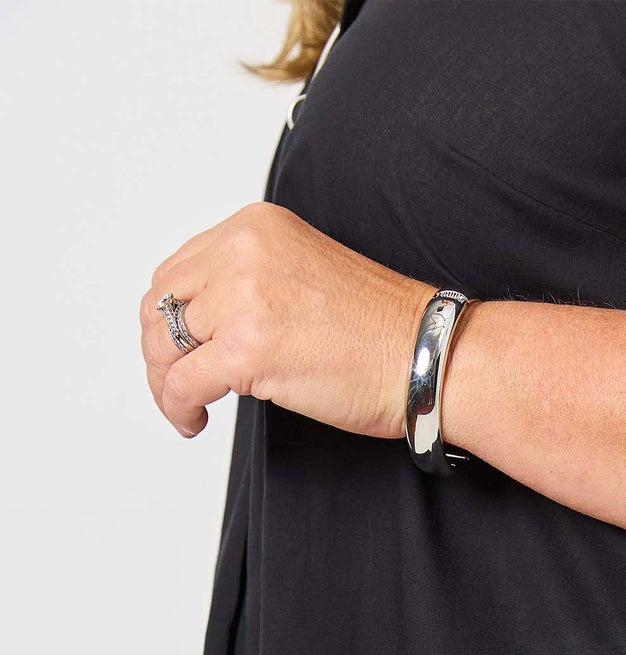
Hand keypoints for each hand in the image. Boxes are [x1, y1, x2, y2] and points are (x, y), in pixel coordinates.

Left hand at [140, 202, 433, 441]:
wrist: (429, 355)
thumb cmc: (385, 330)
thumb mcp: (305, 274)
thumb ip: (254, 282)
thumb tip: (210, 323)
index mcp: (256, 228)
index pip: (181, 270)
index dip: (173, 317)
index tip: (183, 348)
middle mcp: (242, 252)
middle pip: (162, 303)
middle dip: (161, 350)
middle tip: (177, 383)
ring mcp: (242, 299)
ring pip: (165, 344)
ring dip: (166, 382)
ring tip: (187, 406)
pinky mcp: (246, 349)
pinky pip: (182, 382)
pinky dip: (177, 407)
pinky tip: (193, 420)